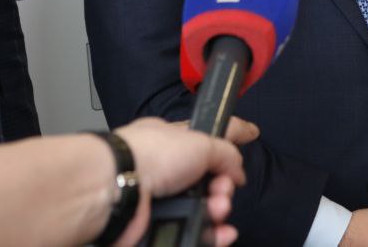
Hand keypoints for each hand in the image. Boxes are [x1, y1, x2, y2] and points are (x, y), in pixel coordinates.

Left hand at [112, 117, 257, 246]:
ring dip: (219, 211)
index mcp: (174, 141)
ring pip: (204, 209)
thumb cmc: (151, 155)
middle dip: (224, 186)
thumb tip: (238, 172)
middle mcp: (169, 170)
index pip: (208, 137)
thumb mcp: (200, 141)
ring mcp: (164, 200)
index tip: (251, 134)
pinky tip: (222, 233)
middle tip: (222, 190)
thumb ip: (227, 153)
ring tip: (217, 210)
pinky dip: (212, 234)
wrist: (116, 189)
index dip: (231, 134)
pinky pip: (194, 232)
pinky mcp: (161, 226)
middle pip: (211, 180)